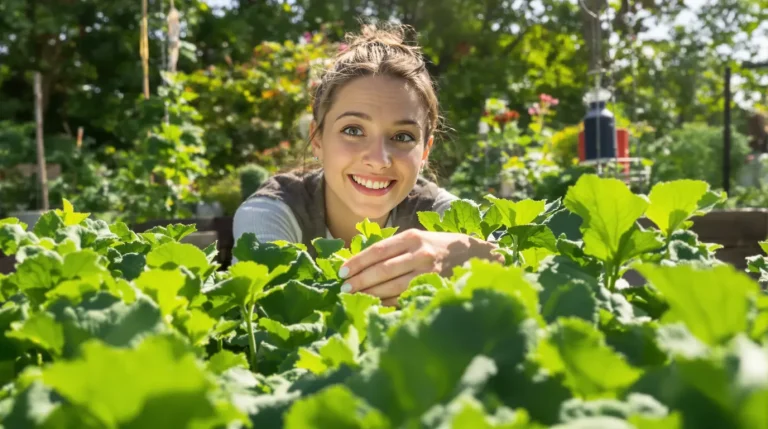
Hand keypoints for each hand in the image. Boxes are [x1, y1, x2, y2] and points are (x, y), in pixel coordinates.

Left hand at [337, 229, 504, 305]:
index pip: (378, 250)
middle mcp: (421, 253)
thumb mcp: (418, 239)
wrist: (477, 254)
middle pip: (382, 270)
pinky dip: (389, 303)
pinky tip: (376, 307)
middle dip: (360, 281)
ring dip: (371, 294)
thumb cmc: (439, 247)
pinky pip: (406, 298)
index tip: (342, 272)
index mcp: (413, 237)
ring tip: (354, 299)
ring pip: (393, 286)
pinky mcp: (435, 287)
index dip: (357, 262)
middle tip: (343, 289)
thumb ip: (393, 248)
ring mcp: (429, 272)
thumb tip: (358, 261)